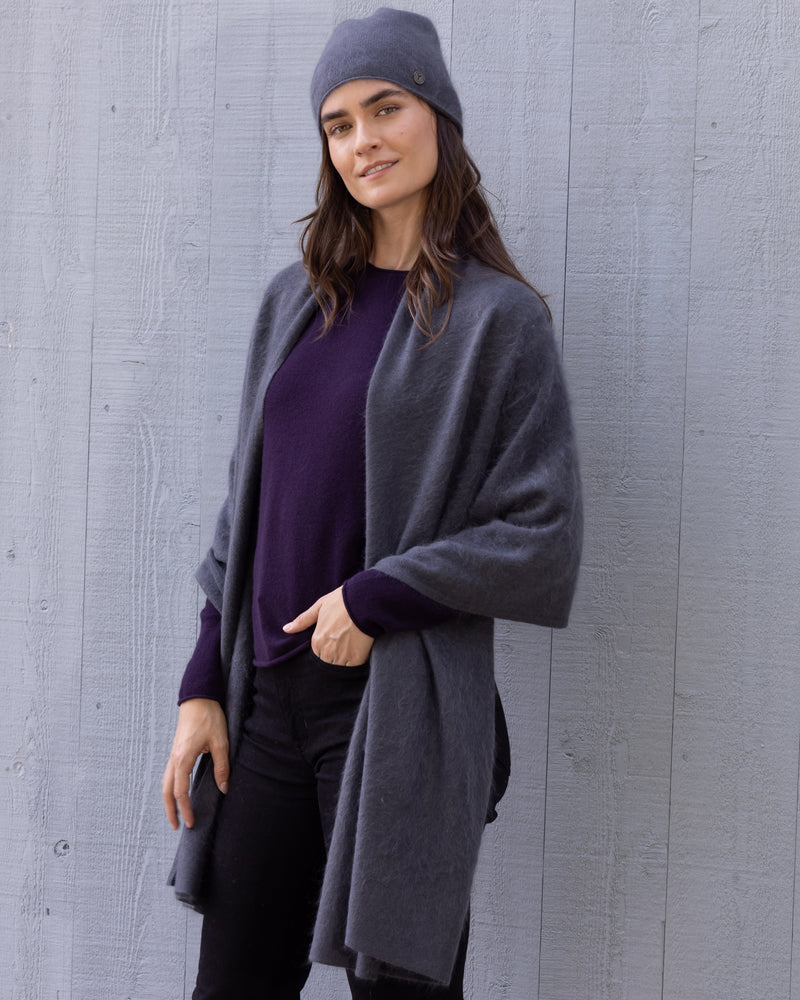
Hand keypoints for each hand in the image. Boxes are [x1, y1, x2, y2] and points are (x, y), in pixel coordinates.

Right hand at [162, 698, 228, 830]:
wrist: (198, 697)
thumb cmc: (209, 717)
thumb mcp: (220, 742)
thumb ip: (222, 766)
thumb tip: (224, 788)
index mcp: (183, 758)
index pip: (180, 791)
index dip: (185, 809)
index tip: (190, 822)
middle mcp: (174, 758)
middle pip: (167, 791)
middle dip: (170, 810)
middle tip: (176, 826)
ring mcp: (173, 754)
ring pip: (166, 782)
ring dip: (169, 800)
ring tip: (176, 813)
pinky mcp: (177, 750)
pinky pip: (170, 774)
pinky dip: (171, 787)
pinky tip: (179, 792)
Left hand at [283, 586, 373, 665]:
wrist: (363, 601)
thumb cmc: (341, 601)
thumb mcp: (319, 607)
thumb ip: (303, 620)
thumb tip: (286, 629)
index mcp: (317, 641)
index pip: (316, 654)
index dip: (325, 648)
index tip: (333, 640)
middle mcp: (327, 651)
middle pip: (327, 662)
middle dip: (333, 656)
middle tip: (343, 643)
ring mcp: (342, 656)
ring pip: (339, 667)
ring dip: (343, 660)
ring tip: (351, 646)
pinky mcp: (357, 658)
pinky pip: (352, 668)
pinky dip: (355, 661)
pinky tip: (358, 649)